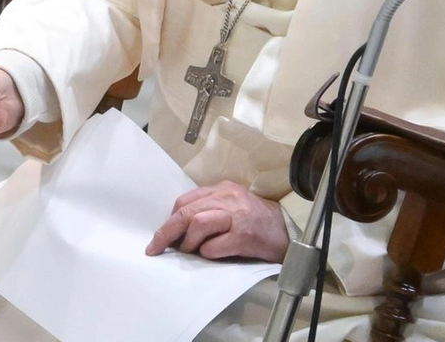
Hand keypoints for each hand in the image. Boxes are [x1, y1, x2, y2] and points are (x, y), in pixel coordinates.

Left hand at [144, 181, 289, 262]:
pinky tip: (211, 255)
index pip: (185, 201)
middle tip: (156, 248)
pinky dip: (207, 252)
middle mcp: (228, 198)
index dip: (169, 220)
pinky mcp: (245, 236)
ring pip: (198, 223)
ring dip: (187, 242)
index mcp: (222, 189)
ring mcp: (237, 216)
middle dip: (167, 232)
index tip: (160, 236)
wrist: (288, 231)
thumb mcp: (230, 207)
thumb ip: (207, 211)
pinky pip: (215, 245)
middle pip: (187, 211)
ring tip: (188, 252)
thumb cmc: (256, 222)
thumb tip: (177, 230)